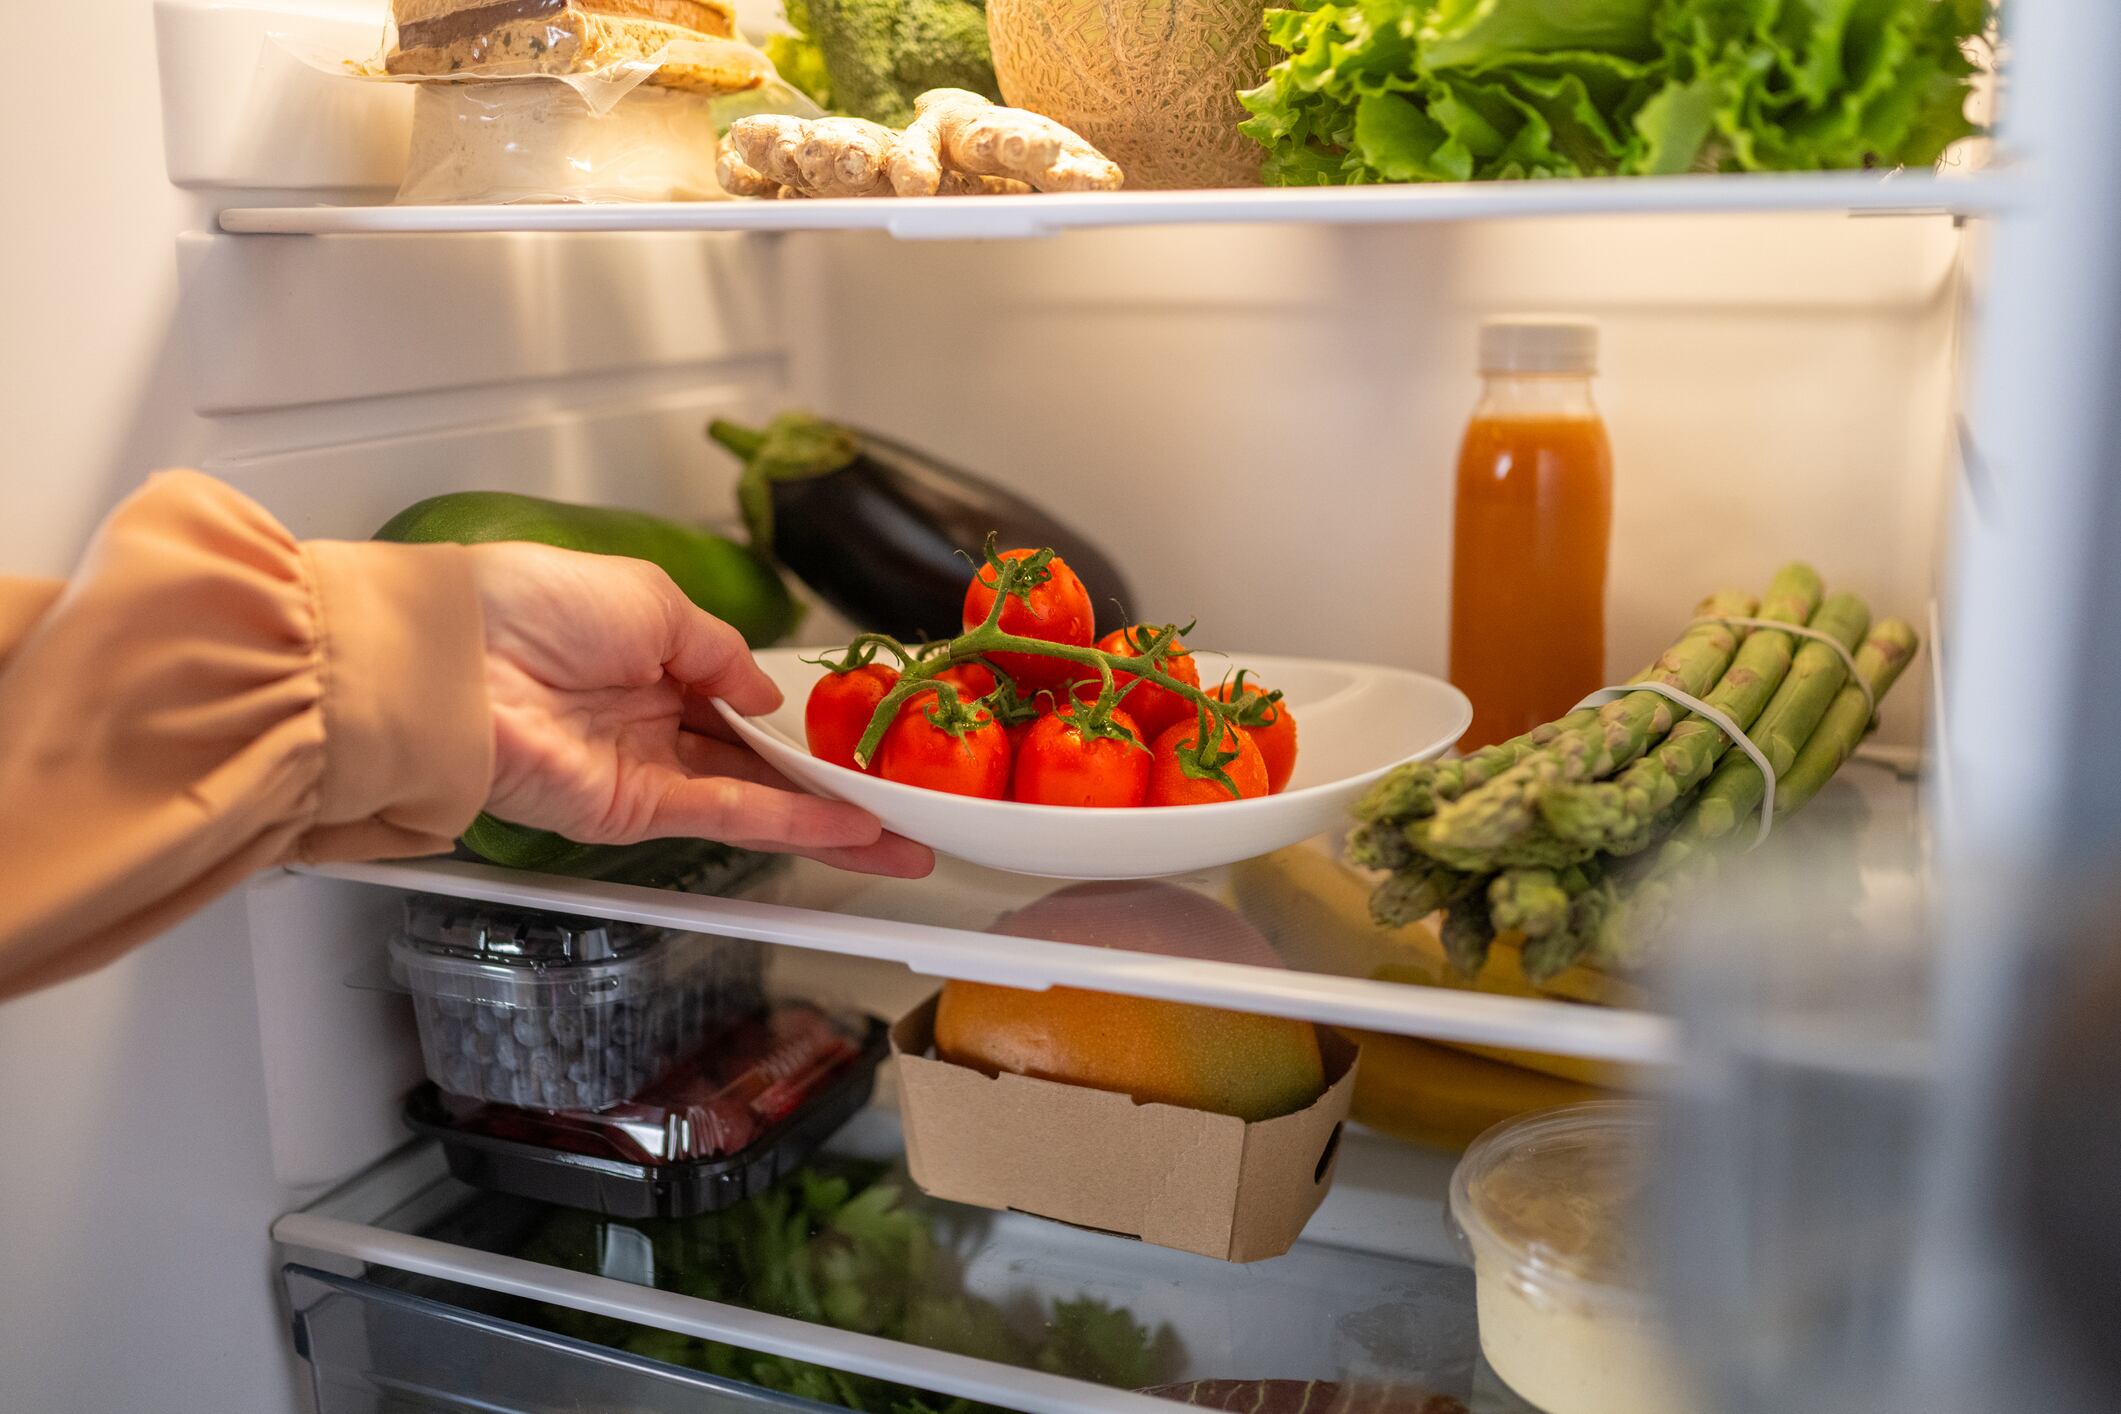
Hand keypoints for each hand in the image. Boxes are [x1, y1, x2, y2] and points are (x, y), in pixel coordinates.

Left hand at [469, 542, 931, 877]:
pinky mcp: (633, 812)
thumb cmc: (534, 604)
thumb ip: (720, 653)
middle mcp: (650, 718)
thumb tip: (768, 697)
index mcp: (650, 656)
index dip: (804, 723)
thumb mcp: (653, 599)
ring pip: (759, 799)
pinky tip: (850, 828)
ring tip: (904, 841)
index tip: (864, 738)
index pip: (742, 699)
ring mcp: (644, 770)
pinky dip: (791, 823)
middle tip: (907, 808)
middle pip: (761, 761)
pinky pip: (729, 815)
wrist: (457, 660)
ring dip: (833, 821)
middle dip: (836, 785)